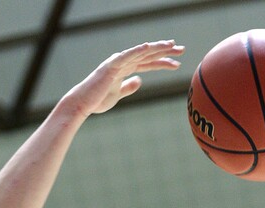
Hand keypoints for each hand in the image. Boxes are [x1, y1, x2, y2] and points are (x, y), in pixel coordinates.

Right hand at [68, 40, 182, 117]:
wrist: (82, 104)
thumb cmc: (98, 100)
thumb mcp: (118, 94)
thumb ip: (129, 86)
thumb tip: (139, 80)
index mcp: (125, 68)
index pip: (148, 63)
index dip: (162, 61)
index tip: (176, 61)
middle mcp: (123, 61)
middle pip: (148, 55)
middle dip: (165, 51)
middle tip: (182, 49)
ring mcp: (117, 62)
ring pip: (141, 53)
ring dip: (156, 48)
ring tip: (172, 45)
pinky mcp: (111, 66)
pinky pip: (126, 56)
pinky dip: (137, 50)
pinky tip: (148, 46)